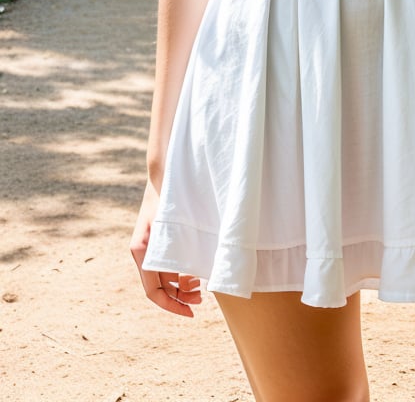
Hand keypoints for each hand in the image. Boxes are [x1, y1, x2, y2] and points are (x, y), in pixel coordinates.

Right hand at [130, 180, 201, 316]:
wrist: (164, 172)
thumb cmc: (170, 196)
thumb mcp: (172, 226)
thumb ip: (174, 252)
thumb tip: (183, 282)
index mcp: (141, 251)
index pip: (154, 291)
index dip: (172, 306)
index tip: (191, 313)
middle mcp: (141, 251)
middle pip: (159, 287)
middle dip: (180, 298)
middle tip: (202, 299)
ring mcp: (148, 247)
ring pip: (163, 278)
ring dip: (180, 287)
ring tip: (200, 287)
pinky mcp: (156, 241)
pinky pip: (165, 266)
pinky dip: (179, 273)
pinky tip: (193, 272)